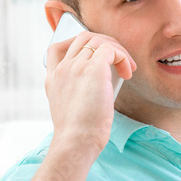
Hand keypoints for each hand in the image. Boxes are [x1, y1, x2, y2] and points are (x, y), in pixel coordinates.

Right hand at [44, 30, 135, 153]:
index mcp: (53, 78)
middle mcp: (62, 69)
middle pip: (82, 38)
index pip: (57, 48)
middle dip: (104, 43)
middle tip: (118, 60)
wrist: (76, 141)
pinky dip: (123, 57)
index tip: (93, 55)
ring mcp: (76, 66)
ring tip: (127, 67)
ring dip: (117, 49)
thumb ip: (78, 92)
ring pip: (98, 39)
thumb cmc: (78, 133)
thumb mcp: (71, 109)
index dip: (76, 44)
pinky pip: (111, 49)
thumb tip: (102, 85)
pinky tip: (128, 73)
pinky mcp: (94, 69)